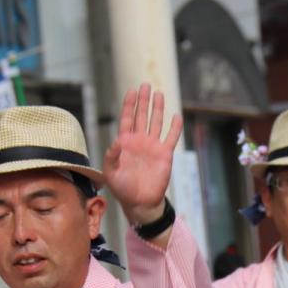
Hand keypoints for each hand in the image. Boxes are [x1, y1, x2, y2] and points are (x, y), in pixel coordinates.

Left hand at [102, 84, 182, 226]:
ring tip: (159, 94)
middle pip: (142, 116)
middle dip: (143, 101)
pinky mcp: (165, 154)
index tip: (132, 91)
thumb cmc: (122, 188)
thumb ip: (111, 157)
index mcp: (125, 142)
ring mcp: (153, 146)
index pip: (127, 118)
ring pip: (156, 122)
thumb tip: (116, 141)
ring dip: (157, 109)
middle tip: (146, 85)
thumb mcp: (111, 173)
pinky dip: (174, 128)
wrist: (140, 202)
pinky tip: (176, 116)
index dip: (129, 104)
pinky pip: (171, 138)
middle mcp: (139, 141)